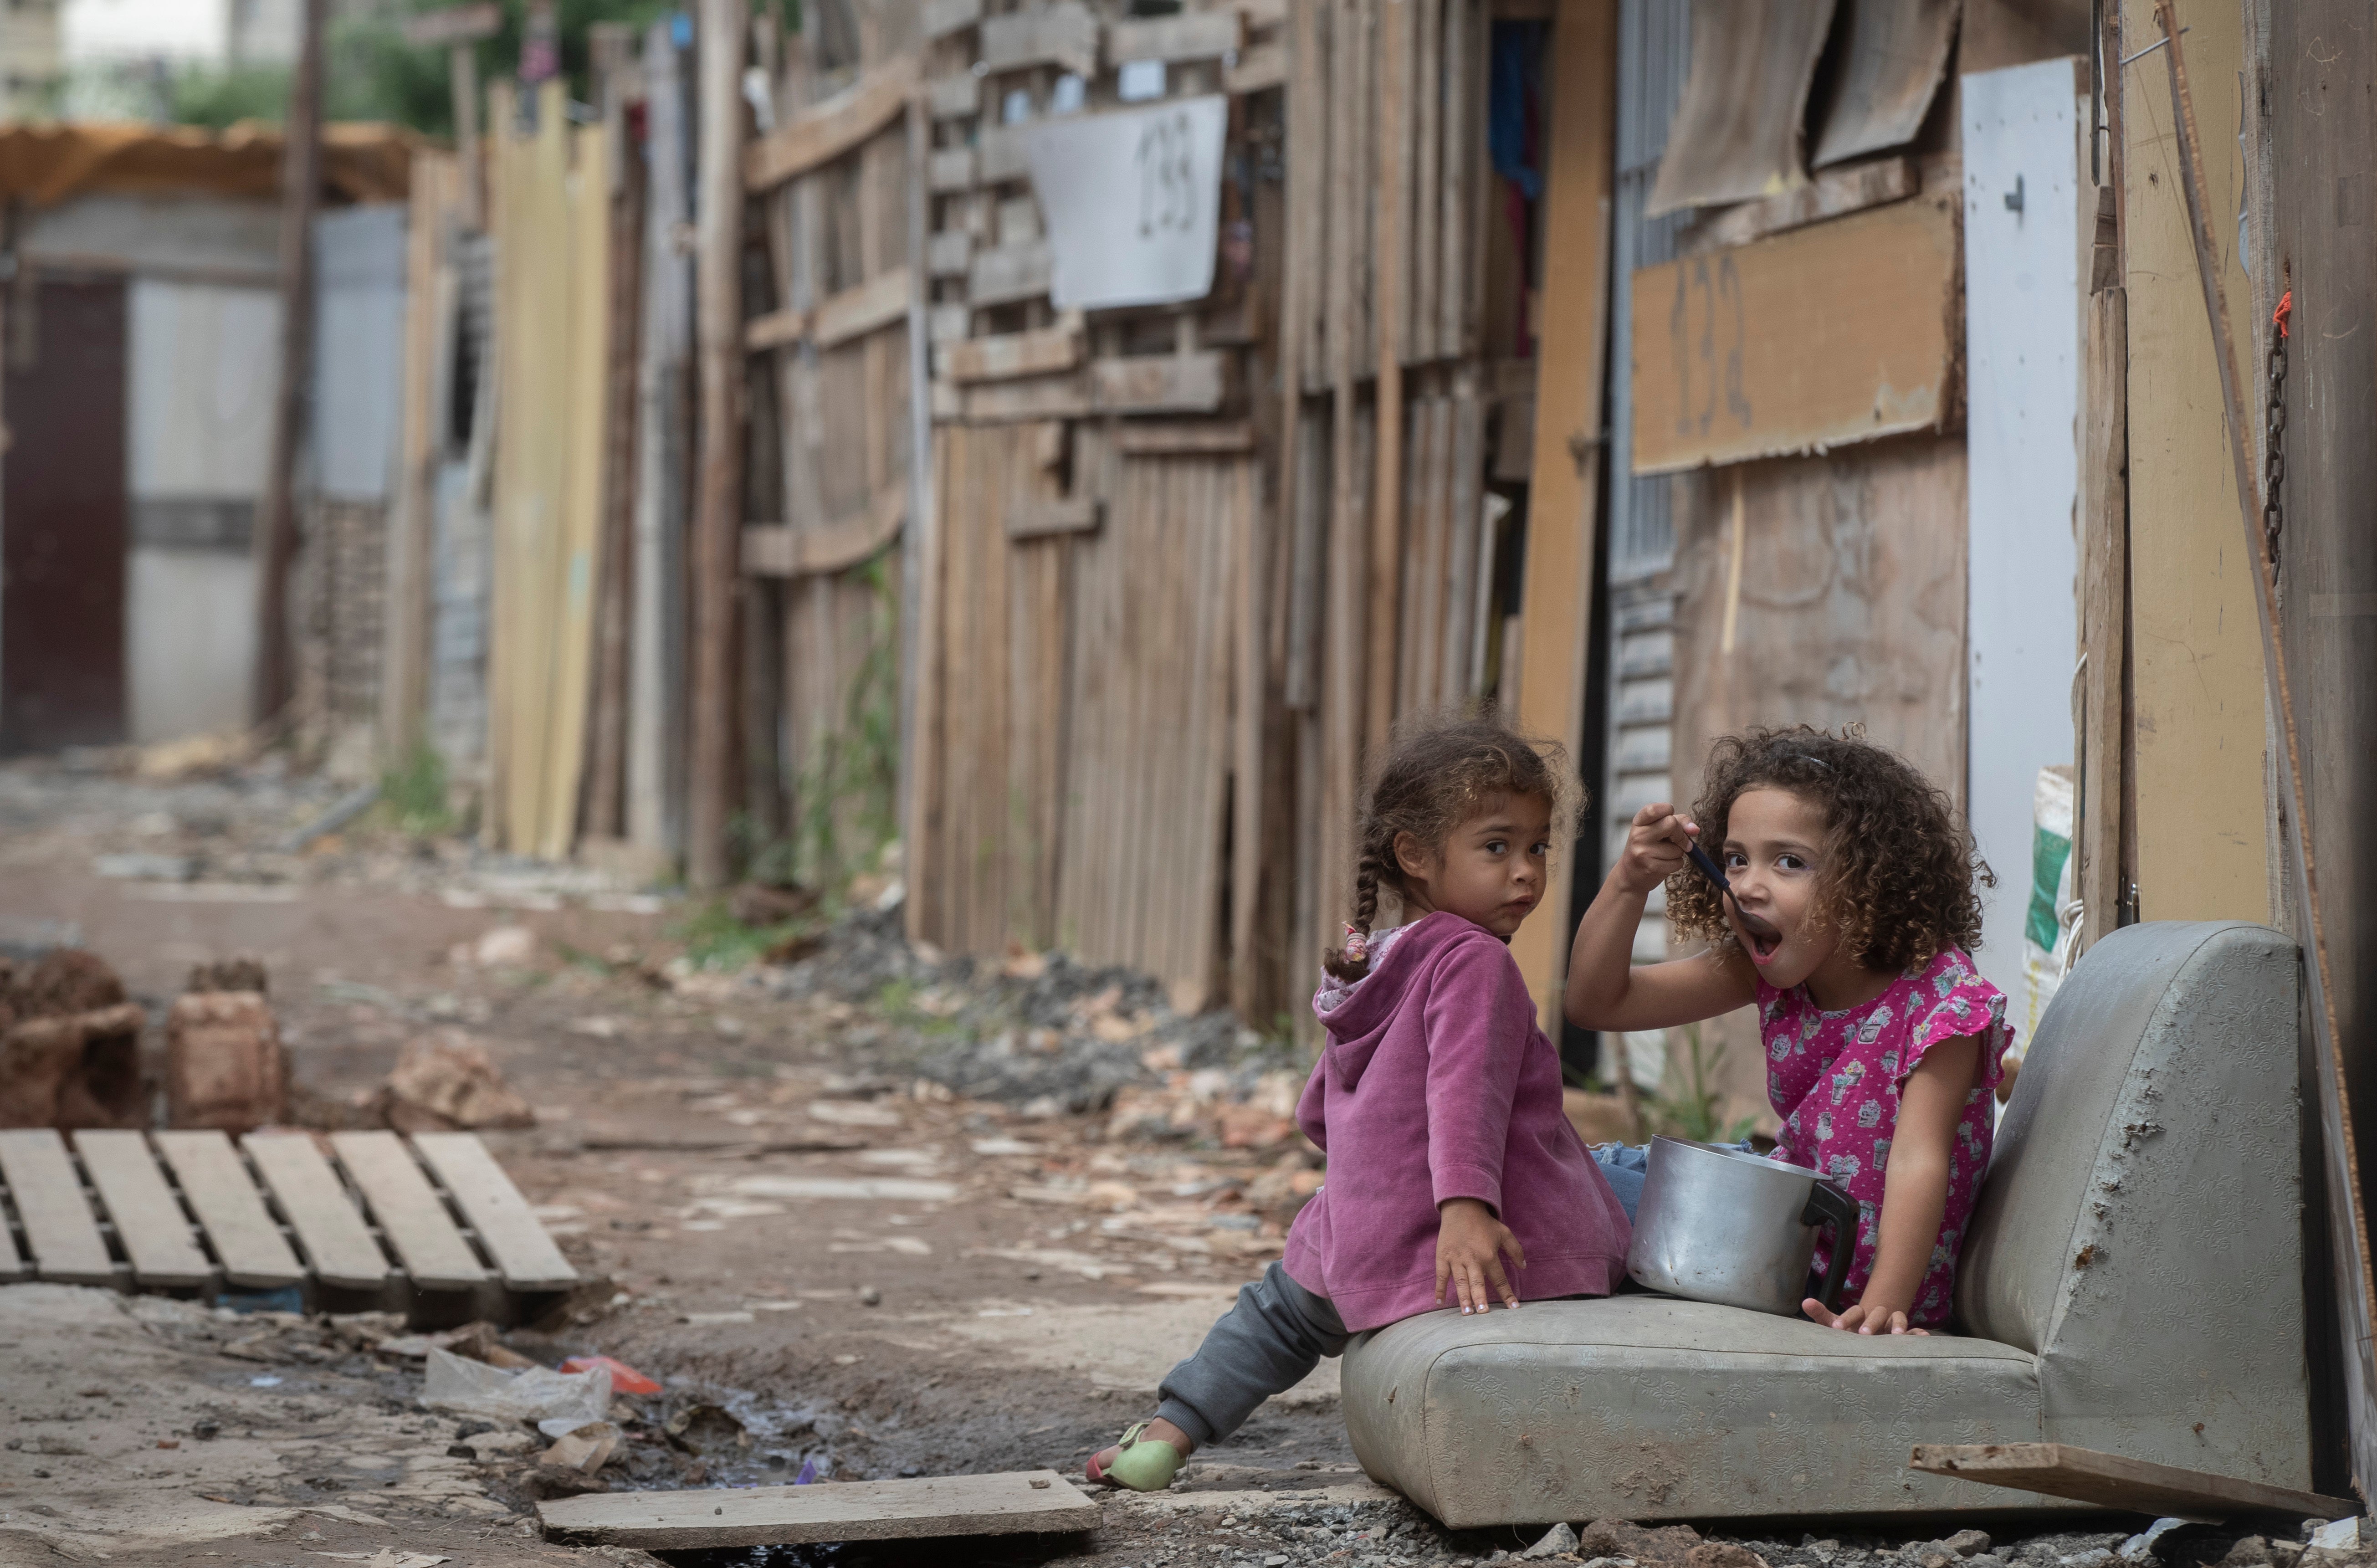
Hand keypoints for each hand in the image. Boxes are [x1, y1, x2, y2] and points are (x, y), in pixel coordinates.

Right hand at [1435, 1198, 1525, 1313]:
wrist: (1462, 1207)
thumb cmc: (1484, 1223)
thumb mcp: (1504, 1233)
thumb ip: (1515, 1250)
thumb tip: (1524, 1267)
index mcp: (1488, 1254)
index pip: (1500, 1279)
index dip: (1508, 1294)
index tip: (1514, 1308)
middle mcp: (1472, 1259)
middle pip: (1477, 1283)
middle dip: (1480, 1298)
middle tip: (1483, 1313)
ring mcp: (1455, 1259)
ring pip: (1460, 1282)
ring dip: (1463, 1297)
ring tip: (1467, 1312)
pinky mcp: (1442, 1257)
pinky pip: (1440, 1276)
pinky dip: (1439, 1289)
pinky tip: (1439, 1302)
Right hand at [1615, 803, 1698, 895]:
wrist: (1630, 875)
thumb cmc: (1648, 848)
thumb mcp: (1657, 830)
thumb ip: (1678, 823)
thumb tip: (1695, 829)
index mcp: (1639, 822)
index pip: (1655, 809)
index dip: (1668, 811)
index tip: (1670, 820)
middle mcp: (1638, 835)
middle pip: (1671, 824)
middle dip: (1680, 834)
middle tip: (1676, 841)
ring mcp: (1643, 852)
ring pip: (1678, 848)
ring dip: (1678, 852)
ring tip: (1664, 855)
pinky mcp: (1651, 868)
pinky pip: (1678, 862)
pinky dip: (1676, 864)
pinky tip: (1664, 864)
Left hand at [1802, 1296, 1928, 1335]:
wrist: (1867, 1340)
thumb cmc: (1848, 1333)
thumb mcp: (1834, 1325)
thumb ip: (1821, 1314)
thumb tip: (1804, 1301)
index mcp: (1859, 1315)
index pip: (1853, 1311)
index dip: (1846, 1318)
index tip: (1837, 1328)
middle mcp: (1876, 1317)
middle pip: (1877, 1313)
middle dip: (1871, 1322)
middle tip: (1864, 1335)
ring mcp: (1891, 1325)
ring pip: (1897, 1318)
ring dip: (1898, 1324)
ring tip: (1897, 1336)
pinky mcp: (1904, 1335)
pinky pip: (1914, 1332)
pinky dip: (1918, 1333)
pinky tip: (1923, 1337)